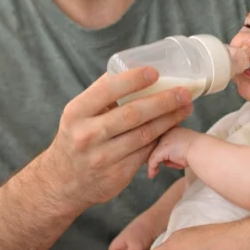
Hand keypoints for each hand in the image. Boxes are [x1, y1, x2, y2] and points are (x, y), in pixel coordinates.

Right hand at [42, 68, 193, 208]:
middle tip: (184, 92)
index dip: (134, 80)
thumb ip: (103, 94)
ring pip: (144, 135)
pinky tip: (174, 127)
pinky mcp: (117, 175)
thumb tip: (136, 68)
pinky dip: (162, 138)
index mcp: (77, 112)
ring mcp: (103, 157)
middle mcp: (87, 135)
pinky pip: (146, 152)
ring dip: (169, 120)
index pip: (108, 90)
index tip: (155, 72)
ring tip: (186, 107)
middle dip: (163, 101)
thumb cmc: (77, 137)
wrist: (63, 182)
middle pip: (132, 114)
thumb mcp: (78, 114)